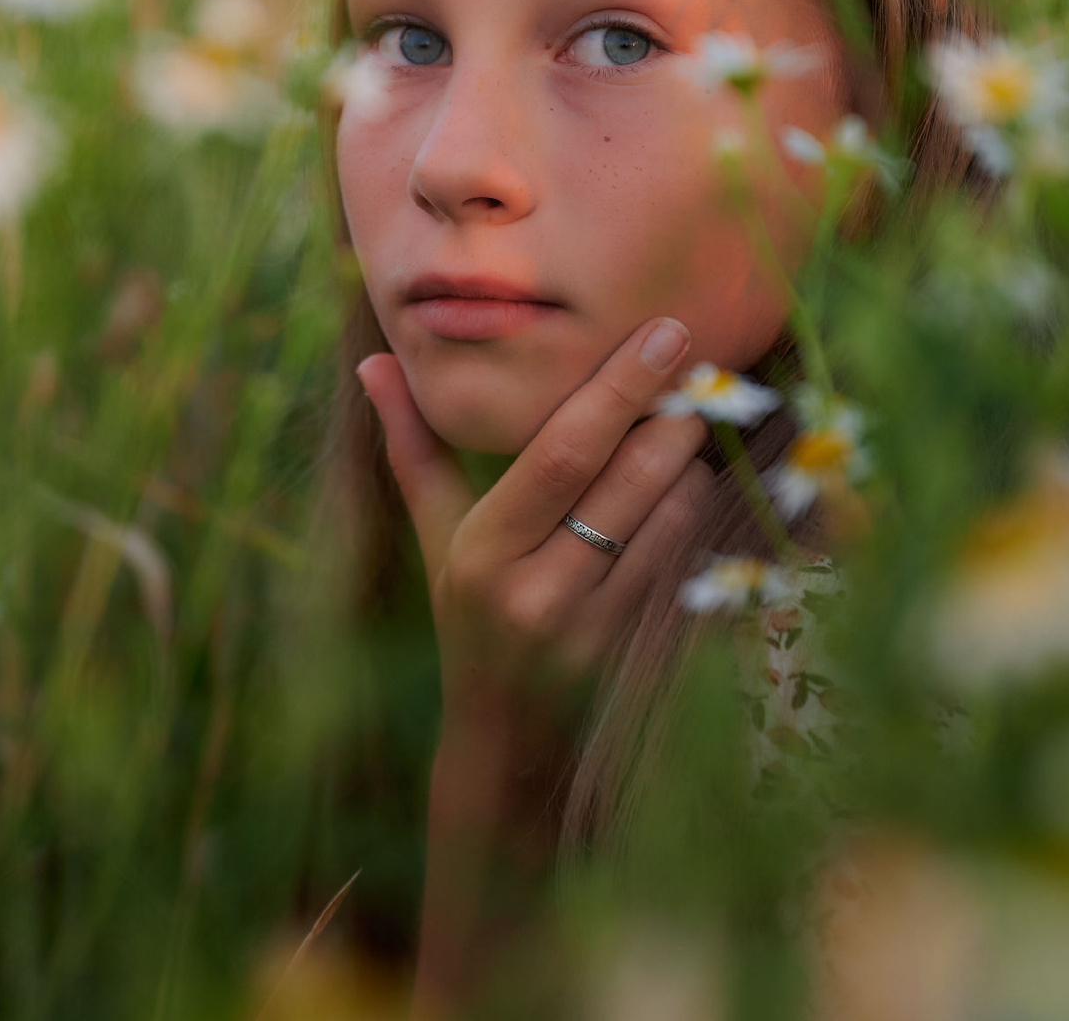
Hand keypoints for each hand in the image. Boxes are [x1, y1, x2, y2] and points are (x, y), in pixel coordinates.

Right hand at [357, 316, 719, 721]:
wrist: (505, 735)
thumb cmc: (464, 614)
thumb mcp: (434, 533)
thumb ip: (412, 444)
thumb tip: (373, 362)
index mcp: (484, 550)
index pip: (559, 455)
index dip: (616, 389)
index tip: (660, 334)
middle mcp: (538, 589)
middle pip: (624, 479)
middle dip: (669, 414)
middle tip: (695, 363)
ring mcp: (592, 624)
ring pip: (666, 515)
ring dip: (687, 459)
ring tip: (685, 421)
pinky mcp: (634, 645)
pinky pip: (682, 554)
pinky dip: (689, 506)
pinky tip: (683, 481)